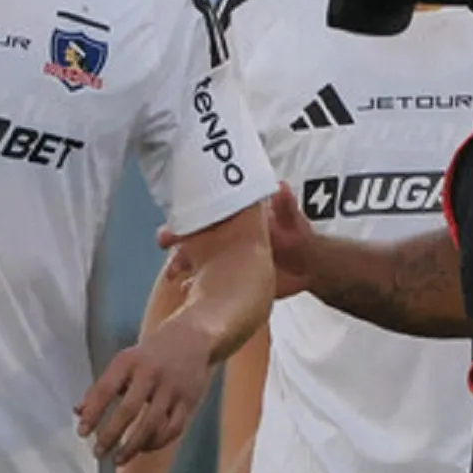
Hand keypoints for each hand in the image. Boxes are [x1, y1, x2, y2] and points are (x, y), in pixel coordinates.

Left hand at [75, 320, 214, 464]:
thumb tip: (78, 412)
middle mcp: (150, 373)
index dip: (92, 413)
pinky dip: (156, 442)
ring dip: (133, 446)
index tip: (81, 433)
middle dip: (111, 434)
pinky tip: (143, 448)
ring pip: (152, 424)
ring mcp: (172, 388)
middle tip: (98, 452)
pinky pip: (173, 429)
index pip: (105, 389)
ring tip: (118, 458)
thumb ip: (101, 387)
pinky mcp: (190, 401)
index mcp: (128, 361)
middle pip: (129, 410)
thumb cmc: (148, 355)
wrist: (191, 338)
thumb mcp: (123, 363)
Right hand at [158, 182, 309, 297]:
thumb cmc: (300, 240)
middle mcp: (224, 234)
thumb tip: (280, 185)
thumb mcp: (294, 223)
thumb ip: (285, 206)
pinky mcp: (223, 274)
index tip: (177, 212)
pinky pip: (201, 276)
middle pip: (192, 230)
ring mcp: (221, 255)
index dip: (190, 209)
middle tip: (164, 241)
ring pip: (192, 254)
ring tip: (173, 271)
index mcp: (236, 217)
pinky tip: (184, 287)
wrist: (308, 270)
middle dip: (175, 234)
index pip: (207, 209)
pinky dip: (190, 280)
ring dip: (180, 260)